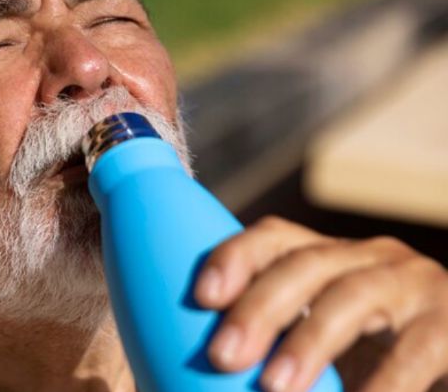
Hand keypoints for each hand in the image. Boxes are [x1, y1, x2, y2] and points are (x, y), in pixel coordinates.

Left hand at [194, 216, 447, 391]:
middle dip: (258, 308)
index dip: (234, 258)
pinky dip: (383, 383)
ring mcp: (415, 284)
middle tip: (221, 356)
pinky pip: (414, 350)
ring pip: (351, 297)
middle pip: (304, 265)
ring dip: (308, 342)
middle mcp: (369, 258)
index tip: (201, 297)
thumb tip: (212, 372)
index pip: (273, 238)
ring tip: (274, 387)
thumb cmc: (374, 361)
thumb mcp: (324, 344)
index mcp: (328, 258)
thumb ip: (274, 345)